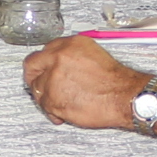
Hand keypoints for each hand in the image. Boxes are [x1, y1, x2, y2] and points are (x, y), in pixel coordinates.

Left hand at [20, 33, 146, 130]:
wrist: (124, 97)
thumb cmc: (115, 81)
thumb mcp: (93, 55)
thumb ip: (71, 57)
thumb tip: (59, 65)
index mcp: (69, 44)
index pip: (44, 51)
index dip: (43, 63)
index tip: (42, 70)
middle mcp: (58, 57)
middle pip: (32, 65)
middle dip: (34, 77)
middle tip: (38, 86)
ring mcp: (53, 77)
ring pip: (38, 88)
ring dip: (47, 97)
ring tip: (62, 102)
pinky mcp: (52, 98)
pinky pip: (44, 106)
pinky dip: (53, 111)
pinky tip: (63, 112)